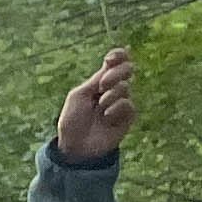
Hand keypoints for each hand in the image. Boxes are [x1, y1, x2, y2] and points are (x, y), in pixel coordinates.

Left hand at [57, 45, 135, 162]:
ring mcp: (121, 103)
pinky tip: (107, 118)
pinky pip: (128, 105)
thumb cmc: (72, 120)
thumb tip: (111, 63)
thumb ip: (96, 80)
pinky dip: (116, 109)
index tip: (111, 58)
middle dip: (116, 73)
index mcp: (99, 82)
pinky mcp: (128, 117)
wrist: (77, 146)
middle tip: (103, 85)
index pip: (115, 63)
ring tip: (99, 108)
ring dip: (110, 96)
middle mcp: (113, 90)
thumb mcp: (79, 95)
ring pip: (125, 88)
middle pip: (126, 70)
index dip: (118, 56)